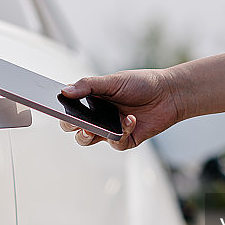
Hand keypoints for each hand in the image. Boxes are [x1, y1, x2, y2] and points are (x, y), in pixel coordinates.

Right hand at [59, 69, 182, 149]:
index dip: (60, 108)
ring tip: (94, 129)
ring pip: (87, 140)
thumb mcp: (112, 81)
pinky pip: (115, 143)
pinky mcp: (125, 140)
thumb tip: (64, 91)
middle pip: (73, 126)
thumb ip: (88, 85)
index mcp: (91, 99)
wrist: (169, 94)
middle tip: (76, 121)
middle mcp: (97, 116)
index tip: (55, 107)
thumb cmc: (141, 83)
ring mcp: (109, 129)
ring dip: (88, 135)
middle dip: (71, 125)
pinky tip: (131, 120)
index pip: (68, 107)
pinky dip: (122, 132)